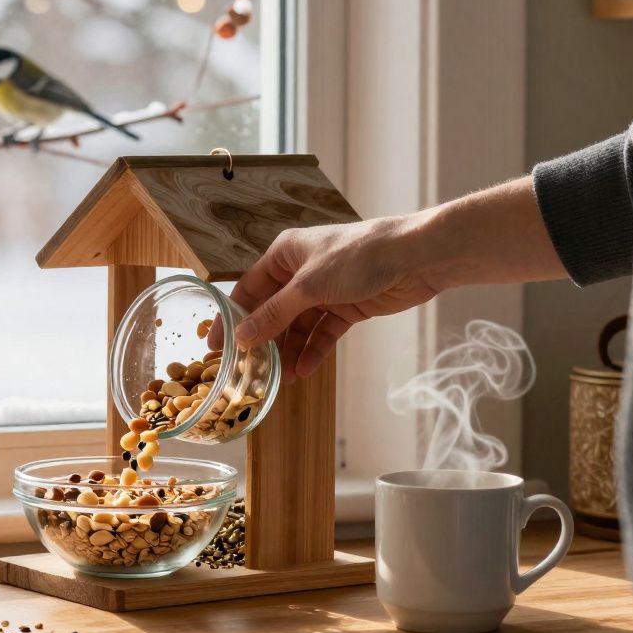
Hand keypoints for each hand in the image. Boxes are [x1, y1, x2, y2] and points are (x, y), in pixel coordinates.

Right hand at [228, 217, 439, 381]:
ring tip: (280, 378)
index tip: (215, 346)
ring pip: (298, 326)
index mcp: (285, 254)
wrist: (416, 257)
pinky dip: (314, 350)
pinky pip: (323, 333)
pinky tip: (304, 370)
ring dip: (289, 351)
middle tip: (248, 369)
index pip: (248, 289)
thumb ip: (274, 314)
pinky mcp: (347, 306)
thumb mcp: (308, 286)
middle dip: (263, 341)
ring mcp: (325, 290)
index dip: (232, 318)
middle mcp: (301, 271)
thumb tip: (242, 337)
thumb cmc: (358, 256)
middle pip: (273, 311)